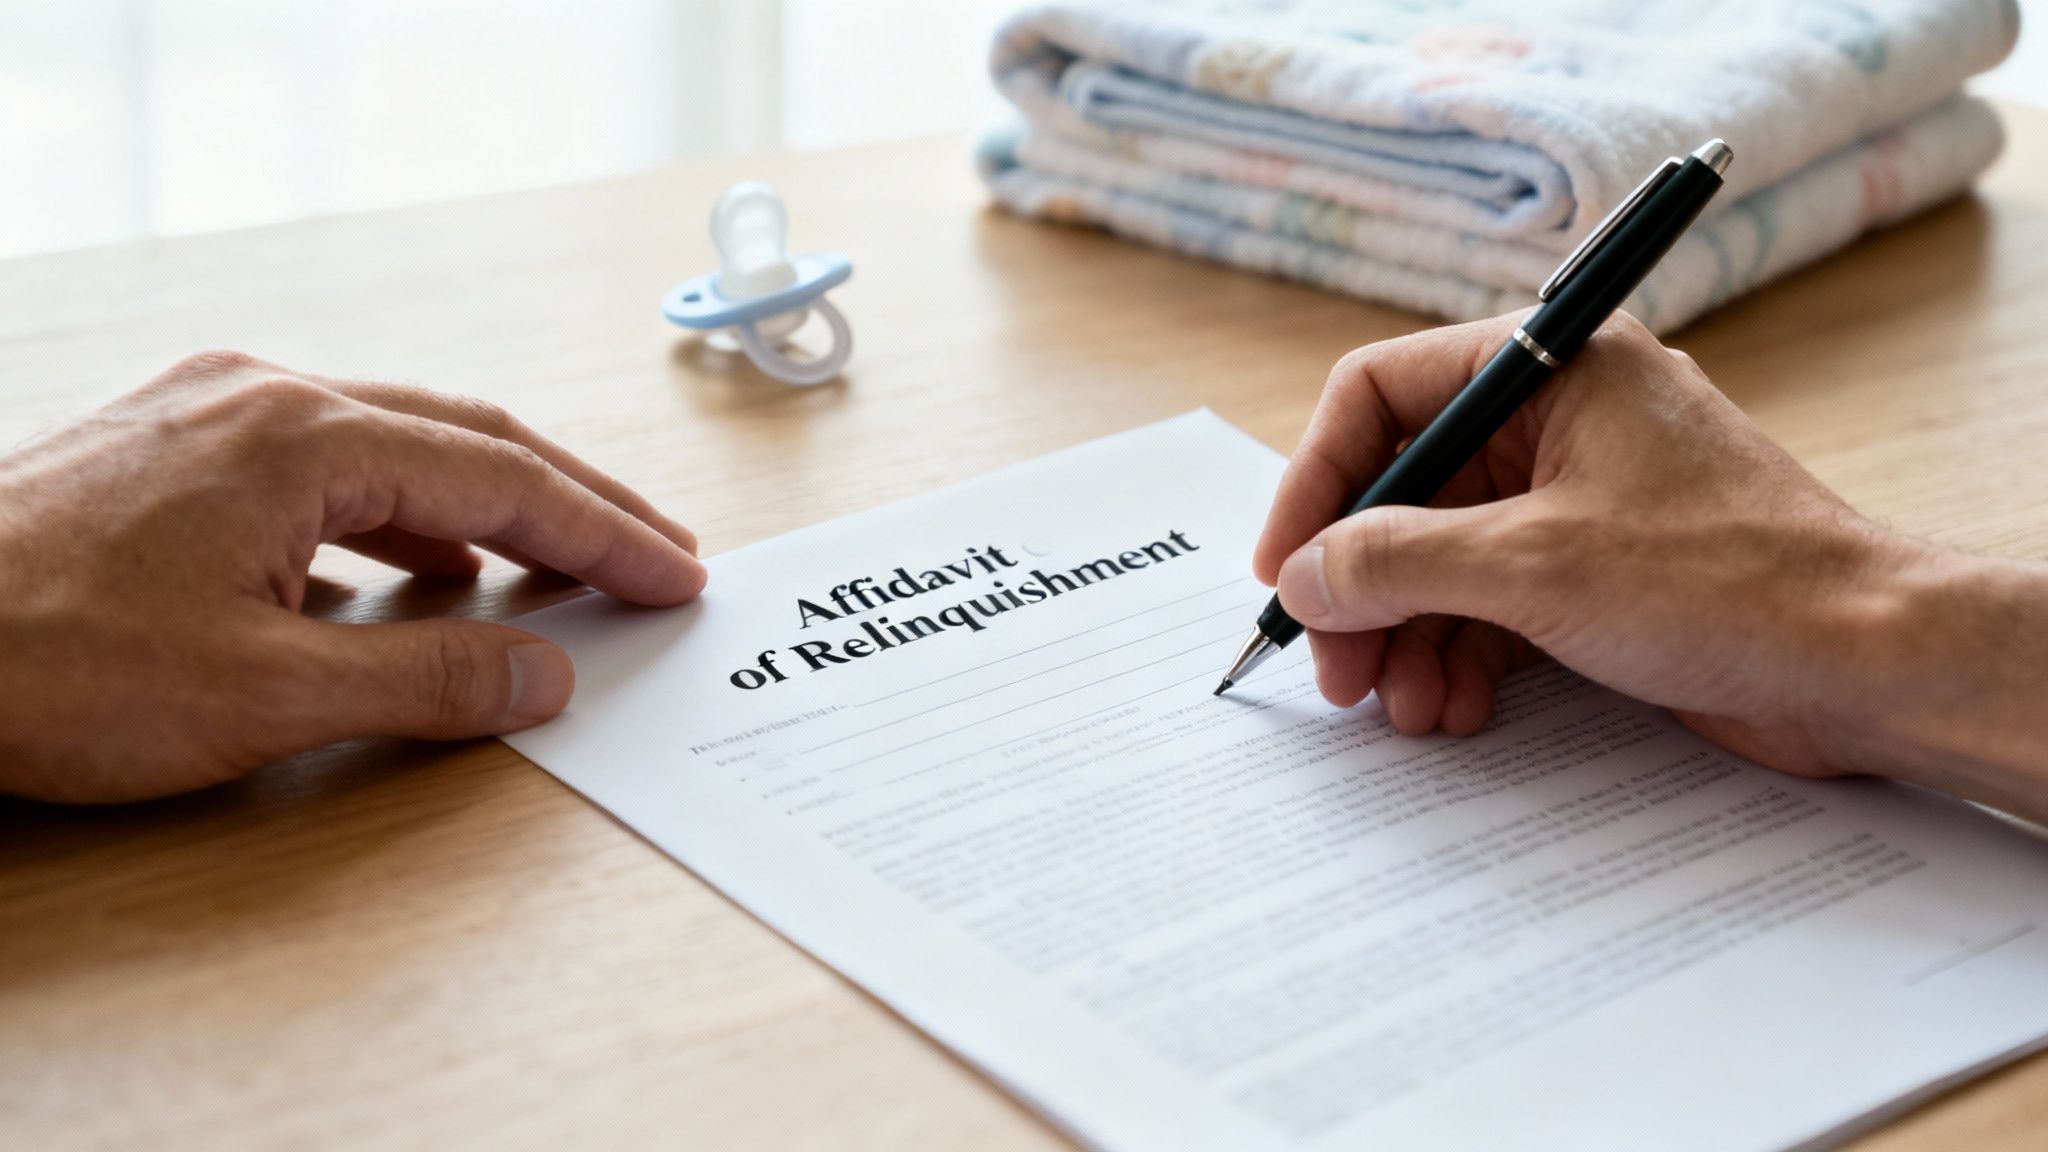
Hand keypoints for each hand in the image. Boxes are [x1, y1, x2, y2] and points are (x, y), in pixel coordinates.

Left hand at [0, 352, 705, 802]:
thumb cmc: (45, 664)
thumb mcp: (265, 694)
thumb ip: (430, 676)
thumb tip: (550, 673)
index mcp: (302, 437)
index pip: (502, 479)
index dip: (604, 533)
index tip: (677, 574)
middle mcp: (264, 398)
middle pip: (466, 439)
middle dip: (571, 503)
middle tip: (656, 556)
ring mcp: (211, 413)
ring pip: (398, 446)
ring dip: (489, 507)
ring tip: (562, 567)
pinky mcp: (171, 448)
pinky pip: (327, 466)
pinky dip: (402, 517)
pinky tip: (420, 569)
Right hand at [1255, 312, 2047, 816]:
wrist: (1869, 665)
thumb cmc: (1732, 582)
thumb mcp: (1533, 565)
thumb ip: (1396, 561)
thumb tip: (1305, 576)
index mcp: (1554, 365)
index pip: (1383, 394)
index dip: (1317, 482)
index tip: (1286, 569)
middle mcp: (1561, 417)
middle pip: (1407, 490)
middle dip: (1364, 587)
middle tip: (1336, 670)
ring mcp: (1581, 496)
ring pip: (1445, 557)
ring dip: (1409, 637)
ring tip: (1403, 708)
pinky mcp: (1600, 569)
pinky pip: (1494, 600)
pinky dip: (1463, 654)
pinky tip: (1455, 708)